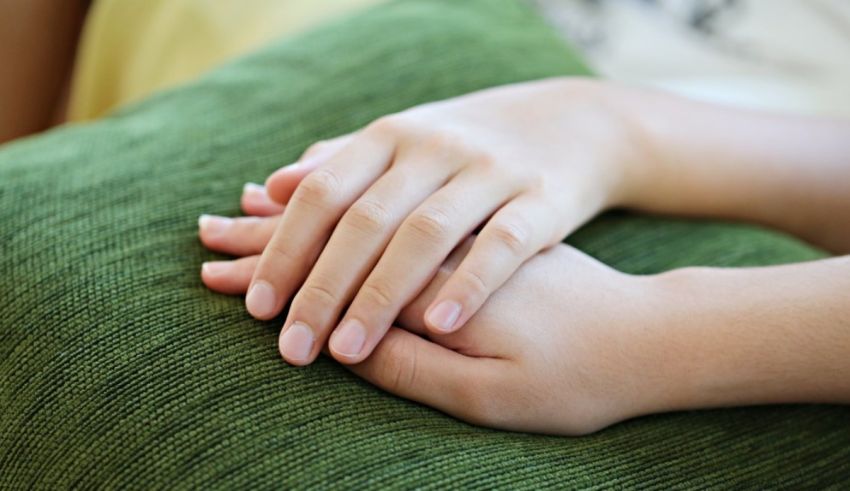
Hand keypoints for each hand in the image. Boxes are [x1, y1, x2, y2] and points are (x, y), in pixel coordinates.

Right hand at [201, 205, 664, 434]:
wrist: (654, 334)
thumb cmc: (580, 376)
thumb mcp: (500, 398)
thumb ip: (417, 369)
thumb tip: (346, 349)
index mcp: (447, 282)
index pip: (344, 270)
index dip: (283, 282)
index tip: (231, 296)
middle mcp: (450, 236)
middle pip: (342, 223)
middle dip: (274, 242)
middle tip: (208, 247)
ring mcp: (465, 220)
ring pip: (364, 201)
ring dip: (300, 211)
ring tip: (244, 208)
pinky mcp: (475, 219)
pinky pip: (396, 196)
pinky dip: (350, 193)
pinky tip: (315, 190)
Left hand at [235, 77, 643, 365]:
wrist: (570, 124)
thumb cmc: (465, 148)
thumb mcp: (401, 143)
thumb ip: (338, 168)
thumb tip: (268, 192)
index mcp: (390, 137)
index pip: (322, 194)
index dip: (284, 250)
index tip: (256, 307)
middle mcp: (434, 148)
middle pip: (365, 220)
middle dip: (322, 288)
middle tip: (292, 349)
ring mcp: (489, 170)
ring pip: (424, 233)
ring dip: (381, 295)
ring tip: (348, 352)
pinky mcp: (540, 197)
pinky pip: (502, 242)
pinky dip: (469, 282)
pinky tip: (439, 327)